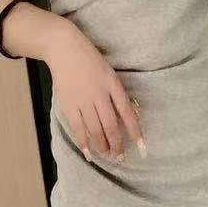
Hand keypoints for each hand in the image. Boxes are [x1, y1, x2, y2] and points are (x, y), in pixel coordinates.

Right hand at [47, 26, 146, 162]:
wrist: (65, 50)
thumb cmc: (91, 61)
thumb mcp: (110, 74)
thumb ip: (117, 94)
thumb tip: (129, 116)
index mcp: (113, 85)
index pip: (127, 113)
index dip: (135, 131)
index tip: (142, 146)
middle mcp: (99, 94)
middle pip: (110, 125)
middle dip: (117, 144)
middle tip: (120, 156)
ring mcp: (83, 101)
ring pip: (95, 129)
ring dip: (102, 145)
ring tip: (108, 155)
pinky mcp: (68, 105)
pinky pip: (78, 128)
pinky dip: (84, 142)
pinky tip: (89, 153)